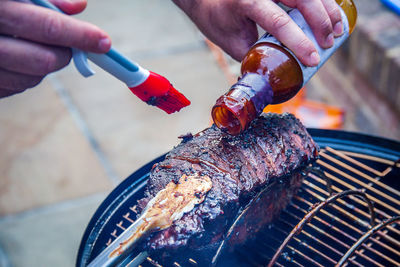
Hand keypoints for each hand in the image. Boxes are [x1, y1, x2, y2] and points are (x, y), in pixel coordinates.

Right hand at [0, 0, 110, 97]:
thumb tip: (79, 7)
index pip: (46, 26)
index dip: (80, 36)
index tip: (104, 42)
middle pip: (44, 60)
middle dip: (65, 54)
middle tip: (68, 44)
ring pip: (32, 78)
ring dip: (46, 65)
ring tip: (36, 45)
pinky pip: (14, 87)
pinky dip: (27, 75)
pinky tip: (18, 58)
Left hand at [173, 0, 342, 65]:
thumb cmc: (215, 19)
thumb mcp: (230, 42)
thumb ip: (255, 55)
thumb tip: (277, 72)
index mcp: (246, 2)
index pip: (278, 21)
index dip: (298, 42)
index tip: (313, 59)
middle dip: (321, 22)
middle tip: (329, 43)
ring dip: (327, 9)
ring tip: (338, 30)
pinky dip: (321, 1)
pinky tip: (331, 13)